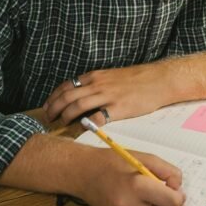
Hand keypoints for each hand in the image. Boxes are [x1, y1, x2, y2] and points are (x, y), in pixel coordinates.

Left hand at [43, 62, 174, 126]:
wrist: (158, 80)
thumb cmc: (137, 80)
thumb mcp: (111, 76)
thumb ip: (96, 85)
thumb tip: (81, 96)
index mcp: (95, 77)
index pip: (67, 86)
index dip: (54, 98)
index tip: (47, 107)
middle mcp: (98, 85)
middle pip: (67, 96)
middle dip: (54, 108)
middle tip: (49, 118)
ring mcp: (108, 96)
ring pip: (78, 106)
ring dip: (66, 116)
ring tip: (62, 123)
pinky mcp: (119, 108)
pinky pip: (98, 117)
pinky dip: (88, 124)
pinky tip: (84, 128)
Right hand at [77, 148, 185, 205]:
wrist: (82, 172)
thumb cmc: (112, 161)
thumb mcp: (143, 157)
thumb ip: (166, 170)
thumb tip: (178, 186)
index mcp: (136, 185)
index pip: (171, 202)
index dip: (178, 195)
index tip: (175, 187)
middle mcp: (128, 205)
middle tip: (173, 199)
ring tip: (159, 200)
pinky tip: (146, 203)